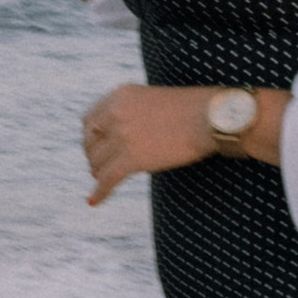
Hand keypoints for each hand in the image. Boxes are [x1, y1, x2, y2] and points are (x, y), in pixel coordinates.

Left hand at [81, 82, 219, 204]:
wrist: (209, 117)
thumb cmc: (191, 109)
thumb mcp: (152, 100)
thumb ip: (131, 113)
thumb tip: (121, 137)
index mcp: (118, 96)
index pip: (89, 120)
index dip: (90, 138)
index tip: (95, 147)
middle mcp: (114, 114)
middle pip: (90, 143)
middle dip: (94, 156)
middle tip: (100, 166)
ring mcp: (121, 136)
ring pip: (97, 163)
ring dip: (99, 173)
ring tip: (103, 180)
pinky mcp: (131, 158)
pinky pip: (107, 180)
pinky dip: (99, 193)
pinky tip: (94, 201)